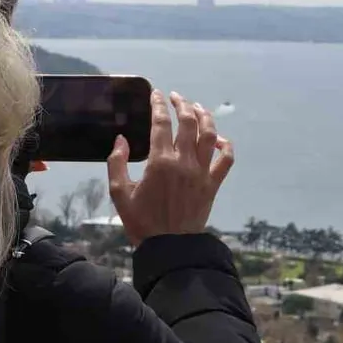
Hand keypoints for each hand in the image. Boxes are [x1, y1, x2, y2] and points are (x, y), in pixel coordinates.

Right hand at [107, 90, 233, 245]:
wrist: (169, 247)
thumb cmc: (142, 222)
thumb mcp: (119, 193)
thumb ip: (117, 163)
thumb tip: (121, 139)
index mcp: (160, 162)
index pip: (161, 123)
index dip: (158, 105)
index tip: (156, 94)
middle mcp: (184, 162)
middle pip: (188, 122)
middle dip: (182, 105)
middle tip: (175, 97)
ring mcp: (202, 172)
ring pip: (209, 135)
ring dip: (204, 117)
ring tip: (197, 108)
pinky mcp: (213, 184)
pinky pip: (226, 160)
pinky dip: (225, 146)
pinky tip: (218, 139)